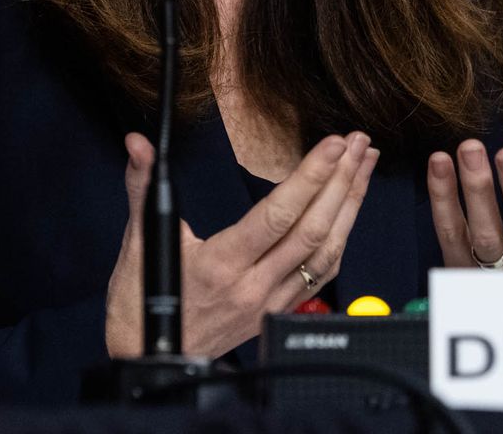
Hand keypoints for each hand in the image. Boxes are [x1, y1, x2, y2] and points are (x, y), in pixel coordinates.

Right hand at [106, 130, 379, 358]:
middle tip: (358, 142)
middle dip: (341, 181)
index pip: (278, 214)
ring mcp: (269, 302)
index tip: (332, 145)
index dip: (310, 177)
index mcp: (221, 264)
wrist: (151, 360)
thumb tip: (139, 145)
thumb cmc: (142, 304)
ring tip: (364, 166)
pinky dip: (340, 238)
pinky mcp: (276, 312)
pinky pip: (320, 274)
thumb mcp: (141, 241)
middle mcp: (252, 285)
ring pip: (325, 253)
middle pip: (311, 230)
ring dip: (349, 206)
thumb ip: (143, 186)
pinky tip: (348, 212)